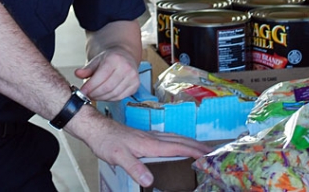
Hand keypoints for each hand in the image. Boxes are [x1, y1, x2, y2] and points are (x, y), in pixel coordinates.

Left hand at [66, 105, 209, 187]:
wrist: (96, 128)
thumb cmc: (107, 141)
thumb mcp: (119, 157)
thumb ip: (135, 168)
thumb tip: (150, 181)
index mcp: (150, 144)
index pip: (178, 147)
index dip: (194, 151)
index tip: (208, 155)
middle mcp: (152, 138)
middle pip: (180, 140)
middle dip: (197, 145)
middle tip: (211, 151)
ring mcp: (148, 136)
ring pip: (175, 137)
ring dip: (189, 142)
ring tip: (200, 147)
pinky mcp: (144, 137)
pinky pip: (167, 138)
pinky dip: (178, 141)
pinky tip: (176, 144)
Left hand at [74, 47, 140, 100]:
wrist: (124, 56)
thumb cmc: (110, 59)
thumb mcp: (96, 61)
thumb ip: (87, 69)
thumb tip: (77, 73)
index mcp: (115, 59)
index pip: (100, 77)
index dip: (90, 87)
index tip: (82, 92)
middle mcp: (126, 67)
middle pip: (107, 87)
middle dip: (95, 94)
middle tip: (87, 95)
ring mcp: (132, 77)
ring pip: (113, 94)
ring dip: (102, 98)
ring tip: (95, 95)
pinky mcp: (135, 85)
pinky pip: (120, 97)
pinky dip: (110, 99)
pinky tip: (104, 95)